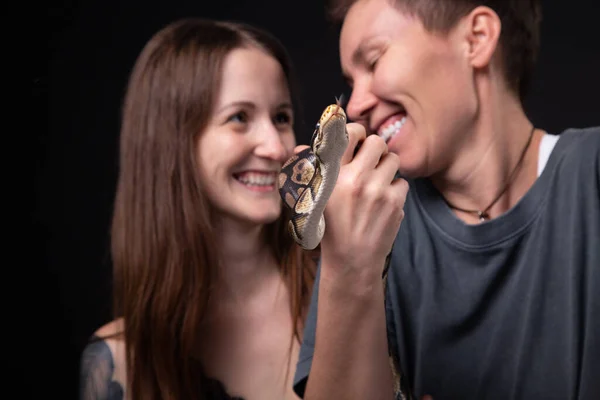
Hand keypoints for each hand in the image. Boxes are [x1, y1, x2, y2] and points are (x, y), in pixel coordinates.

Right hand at [320, 123, 408, 284]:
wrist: (352, 261)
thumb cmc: (329, 228)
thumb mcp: (312, 199)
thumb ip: (308, 170)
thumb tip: (302, 148)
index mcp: (332, 175)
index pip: (349, 132)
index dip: (356, 132)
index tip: (355, 141)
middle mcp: (356, 179)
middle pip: (377, 141)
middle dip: (374, 149)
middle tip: (369, 161)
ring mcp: (378, 191)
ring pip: (393, 159)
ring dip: (386, 167)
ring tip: (376, 182)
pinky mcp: (396, 203)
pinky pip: (402, 182)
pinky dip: (394, 189)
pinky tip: (382, 202)